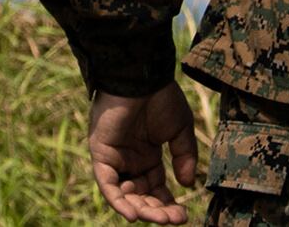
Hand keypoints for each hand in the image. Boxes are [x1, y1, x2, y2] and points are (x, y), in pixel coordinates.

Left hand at [87, 83, 197, 223]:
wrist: (143, 76)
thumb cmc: (161, 97)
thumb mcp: (180, 130)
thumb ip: (184, 156)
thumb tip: (187, 185)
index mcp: (147, 156)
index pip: (156, 189)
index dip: (168, 205)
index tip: (183, 217)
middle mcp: (129, 160)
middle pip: (141, 196)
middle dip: (157, 211)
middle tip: (174, 220)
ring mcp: (114, 157)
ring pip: (124, 195)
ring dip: (141, 210)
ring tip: (160, 219)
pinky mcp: (101, 152)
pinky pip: (107, 183)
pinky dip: (117, 201)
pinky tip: (133, 214)